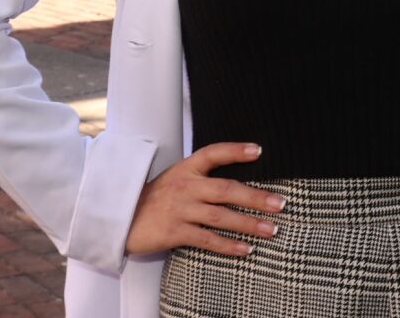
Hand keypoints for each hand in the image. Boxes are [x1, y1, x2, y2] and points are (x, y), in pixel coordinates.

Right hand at [124, 142, 283, 257]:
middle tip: (280, 203)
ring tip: (271, 229)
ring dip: (249, 223)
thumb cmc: (153, 198)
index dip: (236, 150)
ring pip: (221, 216)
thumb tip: (235, 183)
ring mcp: (179, 210)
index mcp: (185, 169)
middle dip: (256, 197)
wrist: (120, 218)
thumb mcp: (175, 179)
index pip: (213, 153)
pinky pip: (206, 239)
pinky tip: (246, 249)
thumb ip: (200, 178)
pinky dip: (228, 245)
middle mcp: (184, 186)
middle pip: (226, 189)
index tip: (259, 150)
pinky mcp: (174, 232)